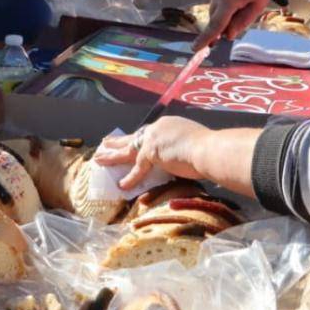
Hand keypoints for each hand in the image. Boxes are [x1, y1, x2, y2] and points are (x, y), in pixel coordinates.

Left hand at [93, 116, 211, 189]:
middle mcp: (159, 128)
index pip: (149, 133)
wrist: (210, 150)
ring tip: (99, 158)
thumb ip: (183, 150)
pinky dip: (130, 178)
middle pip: (135, 137)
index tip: (130, 140)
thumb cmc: (209, 150)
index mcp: (169, 124)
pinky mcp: (151, 152)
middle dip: (119, 141)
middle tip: (105, 143)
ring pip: (129, 149)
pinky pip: (137, 168)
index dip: (138, 138)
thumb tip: (184, 160)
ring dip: (113, 155)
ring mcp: (153, 138)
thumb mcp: (193, 146)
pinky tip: (121, 185)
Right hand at [193, 0, 302, 49]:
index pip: (216, 24)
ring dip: (224, 11)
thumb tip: (228, 36)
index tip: (195, 48)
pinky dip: (224, 0)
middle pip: (215, 17)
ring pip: (215, 7)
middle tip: (237, 22)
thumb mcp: (257, 6)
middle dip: (222, 24)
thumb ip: (242, 22)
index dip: (205, 38)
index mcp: (230, 0)